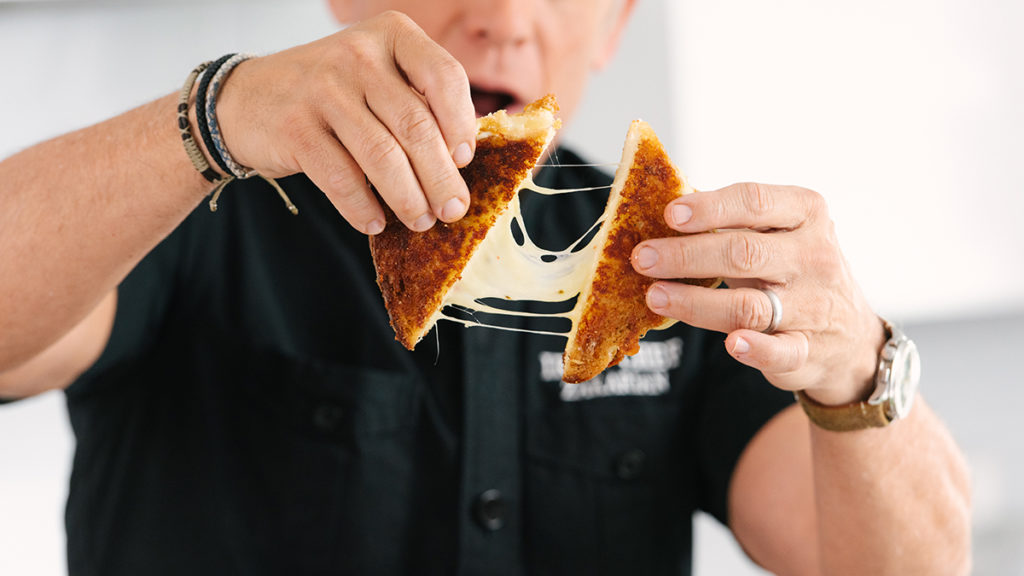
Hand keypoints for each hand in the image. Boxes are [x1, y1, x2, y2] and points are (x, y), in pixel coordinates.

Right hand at [212, 11, 475, 233]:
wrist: (246, 98)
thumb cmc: (332, 94)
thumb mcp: (377, 77)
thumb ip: (418, 102)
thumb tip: (461, 161)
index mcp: (391, 34)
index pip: (444, 76)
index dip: (460, 124)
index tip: (463, 160)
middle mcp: (357, 54)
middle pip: (416, 125)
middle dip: (440, 177)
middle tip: (453, 209)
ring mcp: (323, 88)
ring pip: (383, 156)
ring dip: (407, 198)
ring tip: (419, 220)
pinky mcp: (295, 127)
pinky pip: (342, 179)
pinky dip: (362, 207)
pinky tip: (374, 221)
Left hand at [630, 182, 885, 404]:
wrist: (849, 336)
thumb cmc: (793, 271)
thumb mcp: (777, 235)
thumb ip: (730, 222)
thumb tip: (662, 206)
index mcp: (805, 214)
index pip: (754, 202)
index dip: (709, 207)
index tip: (669, 214)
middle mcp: (813, 256)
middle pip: (743, 252)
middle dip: (686, 255)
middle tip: (643, 258)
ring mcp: (813, 305)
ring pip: (749, 304)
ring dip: (696, 302)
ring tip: (655, 295)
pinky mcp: (809, 351)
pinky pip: (782, 350)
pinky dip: (757, 349)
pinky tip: (731, 344)